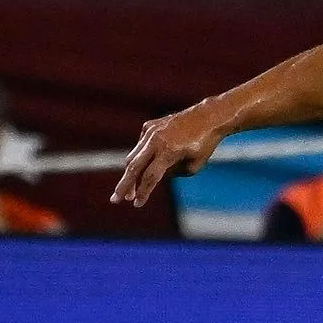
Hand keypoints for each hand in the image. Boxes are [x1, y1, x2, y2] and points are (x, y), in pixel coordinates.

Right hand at [112, 101, 228, 206]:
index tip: (137, 205)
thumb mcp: (192, 166)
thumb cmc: (204, 145)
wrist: (208, 117)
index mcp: (169, 152)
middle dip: (124, 185)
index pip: (150, 176)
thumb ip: (171, 173)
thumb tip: (152, 178)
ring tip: (129, 191)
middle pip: (134, 167)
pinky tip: (145, 167)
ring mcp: (150, 131)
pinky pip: (140, 146)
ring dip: (130, 175)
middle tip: (115, 200)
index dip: (143, 192)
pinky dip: (140, 158)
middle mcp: (156, 141)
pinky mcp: (149, 126)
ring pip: (133, 156)